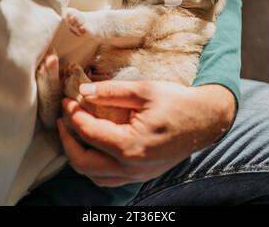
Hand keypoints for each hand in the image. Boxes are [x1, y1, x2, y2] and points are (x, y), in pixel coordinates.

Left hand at [58, 80, 235, 186]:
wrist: (205, 120)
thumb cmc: (177, 102)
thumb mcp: (144, 90)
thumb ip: (111, 91)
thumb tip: (84, 91)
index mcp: (131, 144)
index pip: (89, 132)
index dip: (73, 115)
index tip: (67, 101)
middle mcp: (131, 167)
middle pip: (83, 163)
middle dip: (67, 140)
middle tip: (63, 119)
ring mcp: (137, 175)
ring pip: (94, 176)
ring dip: (78, 155)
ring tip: (74, 133)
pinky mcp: (142, 175)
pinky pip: (108, 179)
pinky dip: (94, 166)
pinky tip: (94, 147)